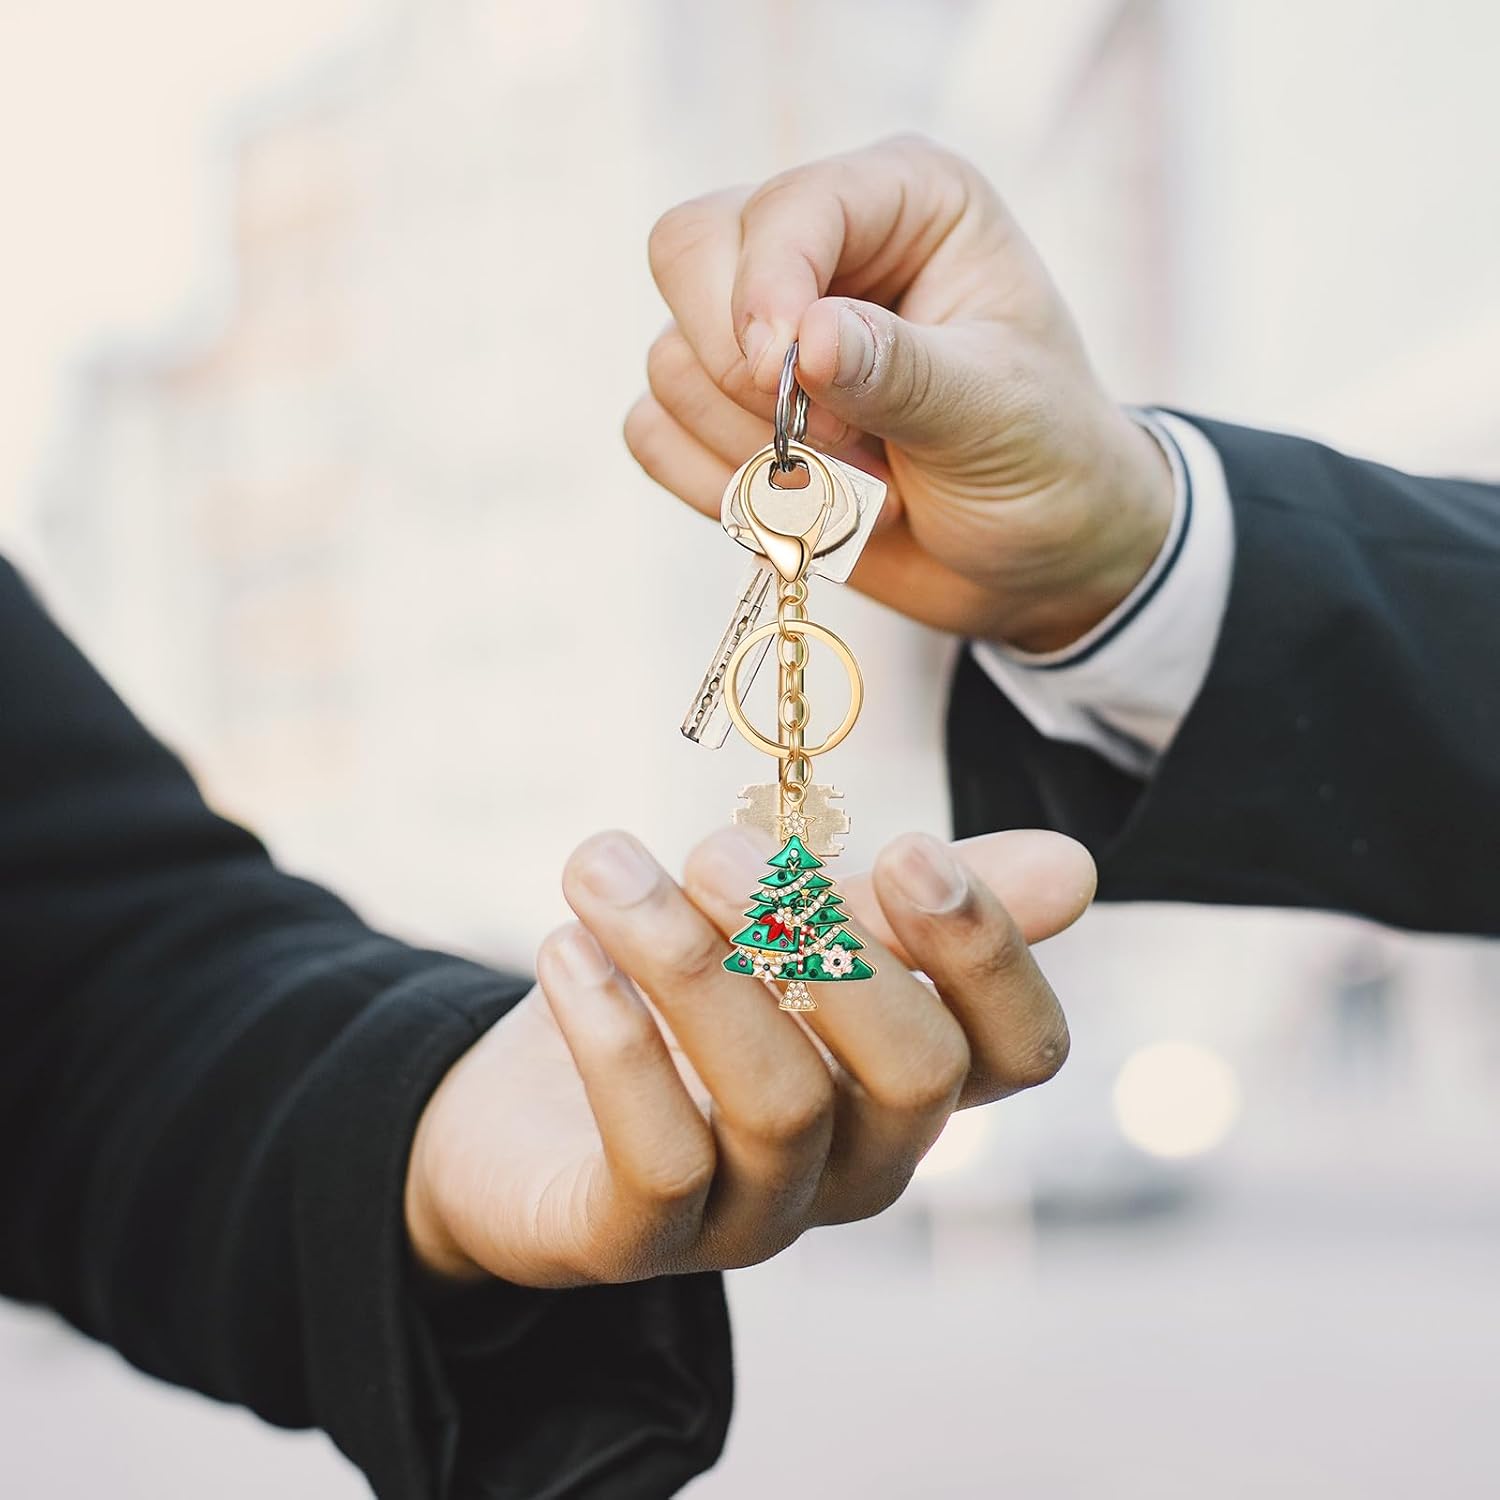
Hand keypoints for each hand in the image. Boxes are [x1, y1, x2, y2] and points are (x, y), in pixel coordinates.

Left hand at [405, 824, 1092, 1285]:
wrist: (518, 1107)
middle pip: (917, 1076)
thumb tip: (1077, 867)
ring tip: (608, 867)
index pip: (1020, 1051)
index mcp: (908, 1079)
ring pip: (780, 1102)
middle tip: (720, 851)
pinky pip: (660, 1163)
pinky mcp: (643, 1245)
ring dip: (692, 963)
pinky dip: (614, 1043)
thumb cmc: (684, 1005)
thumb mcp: (790, 934)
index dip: (990, 958)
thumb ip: (904, 906)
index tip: (912, 851)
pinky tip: (567, 951)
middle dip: (833, 943)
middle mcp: (860, 1160)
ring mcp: (759, 1214)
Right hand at [626, 135, 1173, 651]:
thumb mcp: (996, 412)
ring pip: (668, 364)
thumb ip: (901, 371)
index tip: (783, 378)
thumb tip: (801, 339)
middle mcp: (820, 250)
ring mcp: (759, 333)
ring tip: (862, 482)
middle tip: (847, 441)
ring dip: (757, 453)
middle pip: (685, 254)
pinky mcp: (722, 415)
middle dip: (745, 373)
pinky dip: (717, 490)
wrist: (1036, 560)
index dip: (765, 289)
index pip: (779, 207)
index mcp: (902, 202)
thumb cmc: (1045, 462)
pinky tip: (805, 511)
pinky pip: (653, 436)